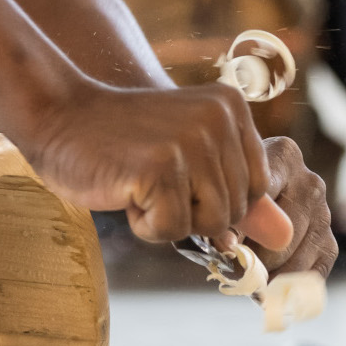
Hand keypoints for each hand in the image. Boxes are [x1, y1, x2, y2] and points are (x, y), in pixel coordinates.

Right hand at [29, 80, 291, 249]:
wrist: (58, 117)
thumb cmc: (124, 144)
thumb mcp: (191, 160)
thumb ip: (238, 195)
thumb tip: (286, 236)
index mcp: (233, 109)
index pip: (255, 191)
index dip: (215, 202)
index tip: (178, 177)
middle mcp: (219, 118)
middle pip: (233, 212)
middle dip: (190, 213)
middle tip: (152, 179)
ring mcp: (190, 141)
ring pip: (209, 226)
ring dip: (168, 221)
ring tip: (141, 184)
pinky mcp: (159, 168)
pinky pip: (171, 231)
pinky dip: (145, 226)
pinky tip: (124, 190)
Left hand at [229, 137, 336, 278]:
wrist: (256, 194)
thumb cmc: (234, 189)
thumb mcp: (225, 190)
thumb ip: (225, 213)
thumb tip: (229, 245)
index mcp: (284, 156)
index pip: (264, 191)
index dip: (242, 223)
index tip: (225, 243)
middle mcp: (311, 182)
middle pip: (282, 233)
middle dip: (254, 258)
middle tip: (233, 271)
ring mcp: (324, 214)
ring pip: (296, 258)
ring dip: (270, 277)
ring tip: (247, 285)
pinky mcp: (329, 243)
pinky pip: (312, 274)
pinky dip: (290, 288)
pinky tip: (269, 293)